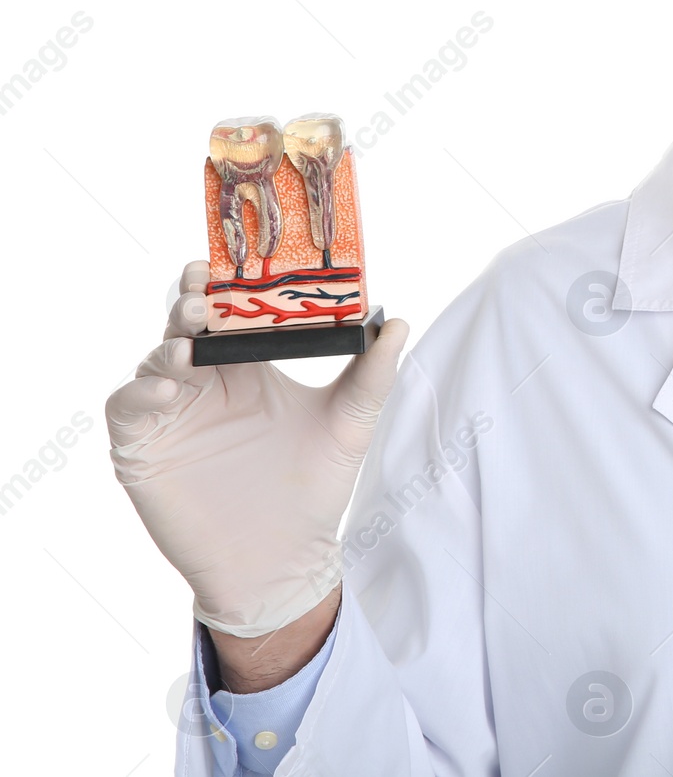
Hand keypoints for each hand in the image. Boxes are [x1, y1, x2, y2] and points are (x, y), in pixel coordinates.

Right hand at [105, 261, 408, 637]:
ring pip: (155, 360)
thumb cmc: (314, 487)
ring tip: (189, 347)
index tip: (233, 259)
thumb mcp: (351, 424)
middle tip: (204, 291)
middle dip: (191, 302)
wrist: (284, 559)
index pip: (231, 311)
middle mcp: (206, 382)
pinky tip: (170, 391)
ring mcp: (172, 414)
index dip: (228, 283)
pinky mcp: (143, 449)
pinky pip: (127, 408)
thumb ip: (372, 374)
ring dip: (169, 346)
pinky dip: (141, 393)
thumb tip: (400, 322)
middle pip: (186, 325)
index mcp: (248, 366)